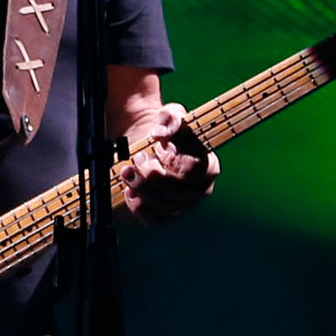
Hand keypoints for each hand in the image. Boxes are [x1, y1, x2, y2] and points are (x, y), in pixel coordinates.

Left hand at [118, 102, 218, 223]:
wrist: (147, 142)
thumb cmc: (165, 130)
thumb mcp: (170, 116)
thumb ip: (170, 118)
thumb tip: (159, 133)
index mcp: (208, 166)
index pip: (193, 172)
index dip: (172, 162)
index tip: (159, 148)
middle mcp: (200, 190)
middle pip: (177, 193)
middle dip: (152, 175)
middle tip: (138, 157)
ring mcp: (183, 206)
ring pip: (164, 208)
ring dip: (141, 188)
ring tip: (127, 170)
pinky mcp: (165, 216)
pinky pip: (152, 219)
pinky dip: (137, 205)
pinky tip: (129, 189)